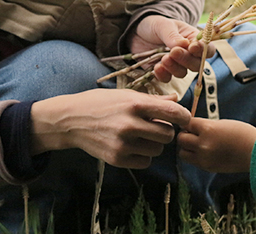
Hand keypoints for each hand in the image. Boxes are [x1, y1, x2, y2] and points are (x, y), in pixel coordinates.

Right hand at [30, 89, 190, 168]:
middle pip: (167, 135)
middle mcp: (130, 124)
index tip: (184, 119)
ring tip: (141, 135)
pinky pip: (145, 162)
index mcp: (135, 104)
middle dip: (165, 131)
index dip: (184, 117)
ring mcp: (122, 144)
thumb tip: (176, 100)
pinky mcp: (116, 159)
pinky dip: (143, 155)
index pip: (173, 113)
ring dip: (154, 144)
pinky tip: (132, 146)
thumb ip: (153, 100)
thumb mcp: (126, 95)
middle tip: (155, 126)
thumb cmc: (101, 103)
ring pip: (157, 150)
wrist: (71, 120)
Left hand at [128, 15, 211, 81]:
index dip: (203, 50)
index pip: (207, 48)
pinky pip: (167, 78)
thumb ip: (173, 35)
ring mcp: (176, 64)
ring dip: (174, 68)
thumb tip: (184, 45)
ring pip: (183, 73)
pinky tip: (156, 67)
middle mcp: (188, 54)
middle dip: (186, 60)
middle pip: (197, 64)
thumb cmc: (155, 25)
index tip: (192, 47)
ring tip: (164, 59)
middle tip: (174, 52)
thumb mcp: (163, 25)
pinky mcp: (164, 72)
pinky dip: (163, 75)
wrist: (136, 33)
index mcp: (193, 39)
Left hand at [177, 118, 255, 172]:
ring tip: (196, 144)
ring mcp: (204, 157)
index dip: (188, 123)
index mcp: (208, 129)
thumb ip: (205, 125)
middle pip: (181, 138)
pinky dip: (193, 156)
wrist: (255, 152)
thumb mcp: (222, 123)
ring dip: (186, 147)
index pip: (187, 124)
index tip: (191, 124)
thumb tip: (192, 127)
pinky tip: (203, 152)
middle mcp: (203, 144)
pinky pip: (192, 161)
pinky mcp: (207, 167)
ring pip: (183, 152)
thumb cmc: (242, 134)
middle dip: (185, 135)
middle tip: (192, 134)